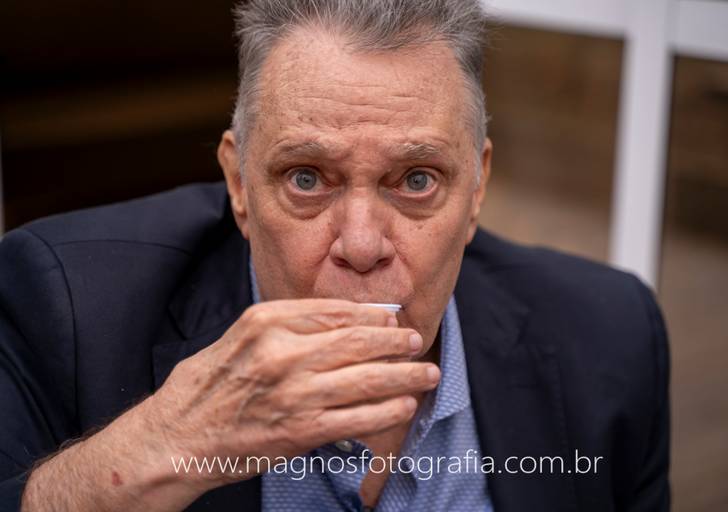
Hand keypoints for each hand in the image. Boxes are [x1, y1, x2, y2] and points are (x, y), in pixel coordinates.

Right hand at [146, 299, 438, 489]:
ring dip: (404, 375)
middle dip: (396, 341)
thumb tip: (345, 319)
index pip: (336, 311)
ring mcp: (294, 393)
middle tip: (416, 340)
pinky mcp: (300, 430)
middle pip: (358, 341)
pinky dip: (386, 411)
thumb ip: (290, 322)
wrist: (177, 436)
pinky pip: (356, 418)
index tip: (392, 317)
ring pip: (365, 379)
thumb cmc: (208, 383)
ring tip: (427, 372)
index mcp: (267, 321)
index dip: (373, 315)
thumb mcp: (242, 335)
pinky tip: (405, 405)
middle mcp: (283, 352)